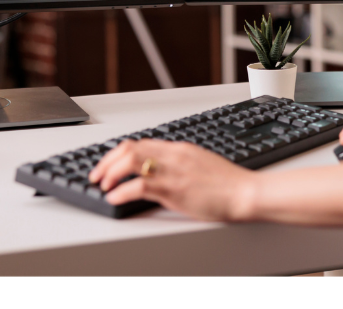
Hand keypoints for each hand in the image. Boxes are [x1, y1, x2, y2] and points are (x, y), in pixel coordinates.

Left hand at [89, 140, 257, 220]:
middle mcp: (173, 155)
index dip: (118, 153)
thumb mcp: (200, 165)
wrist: (245, 192)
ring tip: (103, 185)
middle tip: (97, 175)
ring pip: (130, 161)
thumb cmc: (228, 184)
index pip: (140, 143)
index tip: (108, 165)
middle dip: (107, 161)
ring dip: (110, 173)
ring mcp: (173, 171)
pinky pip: (140, 186)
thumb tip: (160, 170)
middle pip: (130, 148)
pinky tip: (115, 198)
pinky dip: (121, 191)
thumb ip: (179, 164)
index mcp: (179, 149)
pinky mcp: (175, 190)